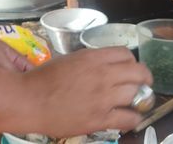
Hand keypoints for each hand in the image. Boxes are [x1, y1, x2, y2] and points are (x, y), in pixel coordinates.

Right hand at [20, 47, 151, 137]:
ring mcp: (103, 98)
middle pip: (138, 72)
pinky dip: (134, 118)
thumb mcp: (69, 60)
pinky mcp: (100, 118)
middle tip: (142, 84)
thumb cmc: (42, 79)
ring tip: (136, 102)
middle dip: (144, 78)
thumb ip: (90, 62)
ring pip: (137, 94)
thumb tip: (104, 67)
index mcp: (93, 58)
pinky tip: (130, 118)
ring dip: (139, 98)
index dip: (131, 62)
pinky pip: (129, 118)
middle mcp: (102, 75)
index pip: (126, 54)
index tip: (129, 69)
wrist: (29, 100)